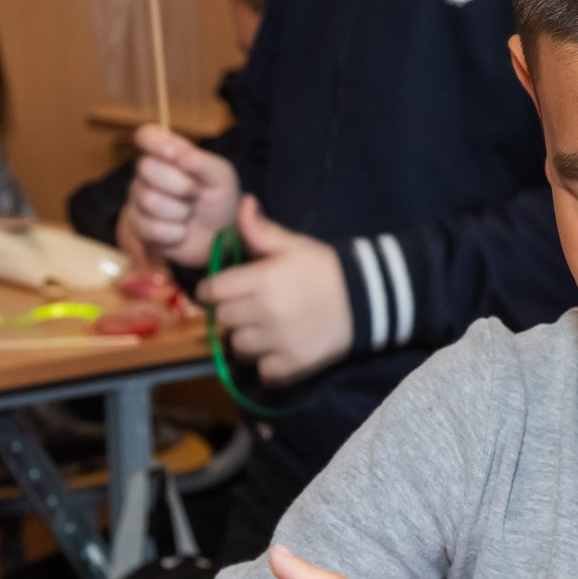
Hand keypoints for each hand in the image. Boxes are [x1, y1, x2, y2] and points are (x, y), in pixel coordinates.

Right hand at [124, 126, 240, 266]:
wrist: (220, 236)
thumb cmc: (218, 198)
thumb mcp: (221, 176)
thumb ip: (201, 161)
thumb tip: (177, 154)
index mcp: (167, 153)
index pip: (146, 135)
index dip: (153, 142)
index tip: (172, 154)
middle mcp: (147, 173)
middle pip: (145, 167)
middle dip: (180, 184)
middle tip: (195, 193)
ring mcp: (138, 199)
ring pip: (149, 199)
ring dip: (180, 211)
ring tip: (189, 213)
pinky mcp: (138, 227)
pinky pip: (151, 228)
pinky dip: (175, 233)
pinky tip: (181, 231)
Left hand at [197, 196, 353, 386]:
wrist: (367, 298)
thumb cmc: (326, 268)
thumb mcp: (294, 245)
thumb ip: (262, 231)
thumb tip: (243, 205)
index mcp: (260, 280)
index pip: (211, 292)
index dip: (210, 291)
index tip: (217, 292)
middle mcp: (264, 312)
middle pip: (224, 320)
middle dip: (229, 313)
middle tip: (245, 309)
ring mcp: (279, 341)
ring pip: (239, 347)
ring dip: (245, 340)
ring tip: (261, 332)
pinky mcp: (294, 364)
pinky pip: (264, 373)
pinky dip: (266, 365)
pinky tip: (276, 352)